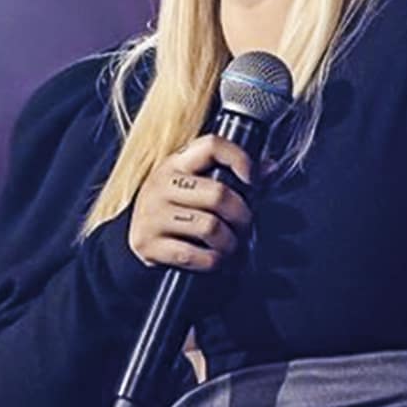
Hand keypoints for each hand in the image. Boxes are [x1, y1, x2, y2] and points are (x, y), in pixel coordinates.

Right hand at [128, 135, 253, 271]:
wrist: (136, 238)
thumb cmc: (177, 209)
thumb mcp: (198, 185)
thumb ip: (235, 175)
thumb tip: (270, 168)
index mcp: (176, 163)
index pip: (211, 145)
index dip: (239, 158)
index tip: (252, 179)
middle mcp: (161, 184)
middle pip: (218, 194)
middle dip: (242, 216)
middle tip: (245, 227)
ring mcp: (152, 214)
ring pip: (210, 227)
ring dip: (229, 243)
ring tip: (230, 246)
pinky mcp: (147, 243)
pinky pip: (193, 254)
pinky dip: (211, 261)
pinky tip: (212, 258)